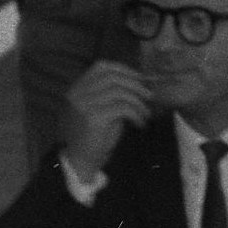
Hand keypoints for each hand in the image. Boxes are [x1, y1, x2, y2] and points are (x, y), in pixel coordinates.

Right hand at [57, 60, 149, 181]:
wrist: (80, 160)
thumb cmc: (94, 136)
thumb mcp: (101, 110)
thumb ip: (112, 96)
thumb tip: (140, 85)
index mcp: (78, 88)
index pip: (101, 66)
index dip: (124, 70)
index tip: (141, 79)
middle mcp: (78, 93)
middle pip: (112, 77)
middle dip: (136, 84)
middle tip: (149, 96)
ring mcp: (84, 104)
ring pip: (119, 92)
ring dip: (138, 102)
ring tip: (146, 114)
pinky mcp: (93, 117)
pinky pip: (123, 108)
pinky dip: (137, 114)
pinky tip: (140, 124)